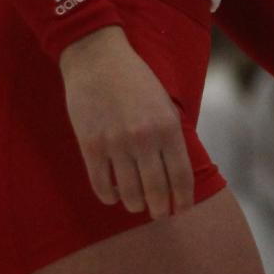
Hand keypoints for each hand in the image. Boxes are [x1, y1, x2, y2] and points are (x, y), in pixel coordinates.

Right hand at [60, 26, 194, 218]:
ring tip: (137, 204)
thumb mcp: (164, 104)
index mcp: (168, 127)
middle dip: (160, 209)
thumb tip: (176, 172)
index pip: (181, 176)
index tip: (182, 210)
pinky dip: (109, 196)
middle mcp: (144, 139)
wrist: (97, 59)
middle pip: (156, 190)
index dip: (183, 199)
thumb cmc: (135, 80)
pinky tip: (114, 195)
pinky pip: (101, 185)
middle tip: (159, 214)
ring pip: (129, 193)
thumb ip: (171, 136)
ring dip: (135, 205)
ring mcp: (116, 144)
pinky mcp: (91, 147)